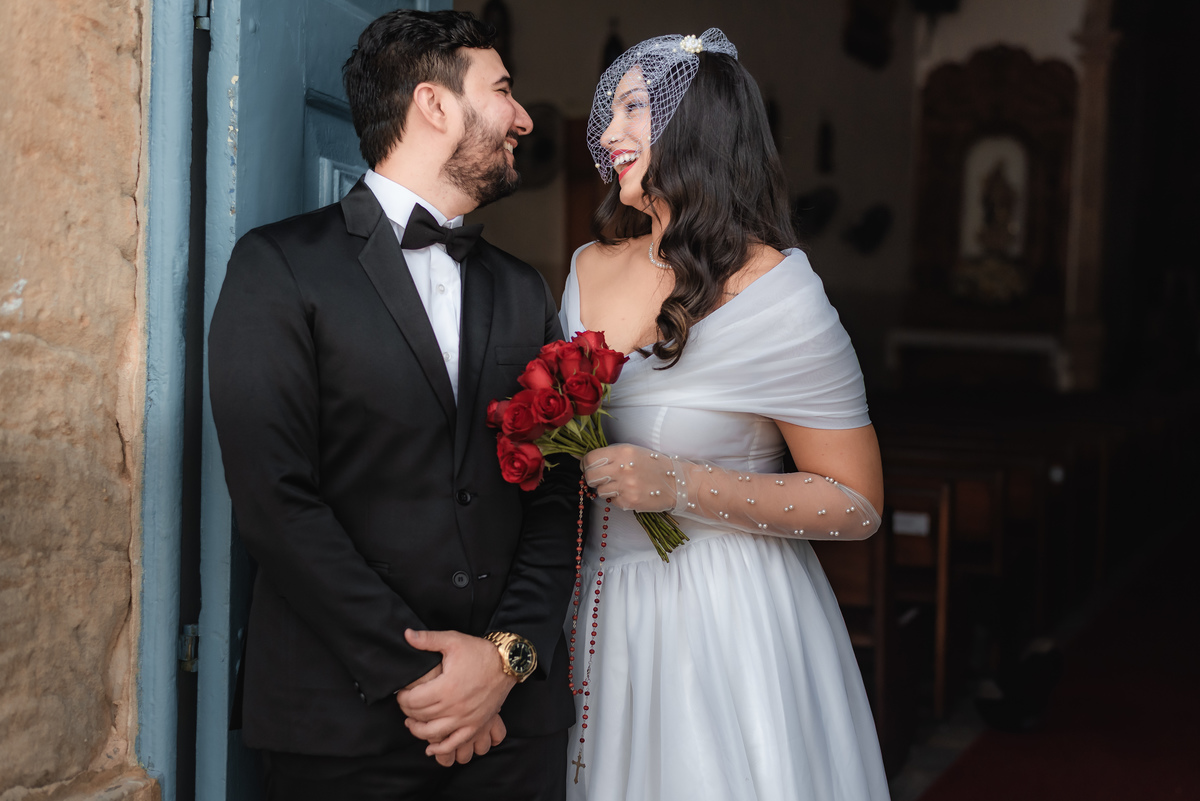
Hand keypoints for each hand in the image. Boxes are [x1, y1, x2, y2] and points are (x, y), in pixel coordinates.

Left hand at [397, 629, 517, 758]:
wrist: (507, 663)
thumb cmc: (479, 652)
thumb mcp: (453, 640)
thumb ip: (428, 639)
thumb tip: (406, 635)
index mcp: (446, 687)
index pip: (413, 700)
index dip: (402, 698)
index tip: (401, 692)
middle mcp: (455, 706)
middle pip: (421, 716)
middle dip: (408, 711)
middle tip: (405, 703)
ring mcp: (466, 718)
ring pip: (433, 733)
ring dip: (418, 730)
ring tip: (412, 722)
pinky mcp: (476, 725)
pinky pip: (455, 743)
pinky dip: (440, 748)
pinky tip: (431, 747)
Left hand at [583, 443, 675, 511]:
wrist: (677, 482)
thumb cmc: (654, 465)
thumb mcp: (633, 451)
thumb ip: (610, 455)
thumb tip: (584, 460)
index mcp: (622, 452)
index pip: (590, 458)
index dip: (586, 464)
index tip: (588, 467)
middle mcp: (622, 468)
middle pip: (590, 476)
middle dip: (591, 478)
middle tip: (600, 478)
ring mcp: (626, 486)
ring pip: (599, 490)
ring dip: (605, 489)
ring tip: (619, 485)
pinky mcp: (629, 501)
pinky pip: (612, 501)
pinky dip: (617, 498)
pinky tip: (628, 492)